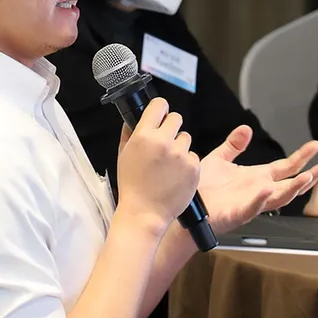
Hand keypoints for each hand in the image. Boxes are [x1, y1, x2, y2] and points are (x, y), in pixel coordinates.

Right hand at [115, 98, 199, 230]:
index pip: (159, 105)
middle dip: (171, 128)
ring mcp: (180, 154)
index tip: (161, 114)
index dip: (160, 109)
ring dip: (179, 146)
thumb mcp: (123, 156)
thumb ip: (129, 133)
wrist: (145, 213)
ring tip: (169, 164)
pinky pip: (193, 156)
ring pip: (186, 138)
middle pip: (176, 118)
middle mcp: (163, 142)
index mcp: (143, 136)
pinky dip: (187, 163)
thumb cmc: (132, 186)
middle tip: (165, 143)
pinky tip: (176, 175)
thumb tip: (133, 119)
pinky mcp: (193, 167)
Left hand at [196, 125, 317, 234]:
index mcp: (257, 178)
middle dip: (310, 176)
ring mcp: (250, 204)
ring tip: (307, 178)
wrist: (184, 206)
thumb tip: (247, 129)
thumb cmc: (201, 188)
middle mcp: (258, 191)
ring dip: (293, 189)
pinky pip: (251, 208)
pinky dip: (260, 200)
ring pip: (278, 199)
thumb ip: (234, 145)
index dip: (302, 157)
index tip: (316, 146)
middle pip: (291, 184)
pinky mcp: (236, 215)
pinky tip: (267, 189)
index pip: (286, 167)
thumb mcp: (219, 159)